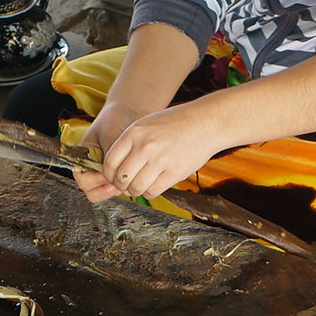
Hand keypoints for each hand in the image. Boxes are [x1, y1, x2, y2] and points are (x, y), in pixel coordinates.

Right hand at [74, 100, 148, 202]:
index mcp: (82, 157)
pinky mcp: (117, 173)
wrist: (128, 111)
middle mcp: (91, 167)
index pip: (82, 180)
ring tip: (129, 180)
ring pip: (105, 192)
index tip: (108, 177)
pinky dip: (125, 185)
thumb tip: (112, 175)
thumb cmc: (115, 119)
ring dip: (116, 189)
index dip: (94, 181)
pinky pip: (118, 186)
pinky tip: (135, 178)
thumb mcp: (110, 135)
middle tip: (120, 185)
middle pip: (92, 191)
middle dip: (105, 190)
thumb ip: (110, 155)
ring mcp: (104, 172)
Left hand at [98, 101, 222, 199]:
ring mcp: (160, 160)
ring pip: (136, 188)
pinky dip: (150, 193)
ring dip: (136, 191)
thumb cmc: (176, 124)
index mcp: (134, 132)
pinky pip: (153, 191)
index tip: (115, 178)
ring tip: (141, 186)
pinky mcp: (175, 172)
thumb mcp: (147, 124)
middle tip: (127, 186)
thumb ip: (131, 143)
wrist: (206, 122)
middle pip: (121, 178)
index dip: (109, 175)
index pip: (110, 162)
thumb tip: (116, 170)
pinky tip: (154, 186)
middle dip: (121, 186)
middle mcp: (145, 146)